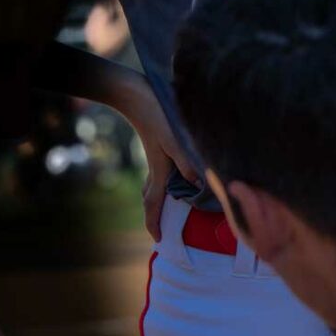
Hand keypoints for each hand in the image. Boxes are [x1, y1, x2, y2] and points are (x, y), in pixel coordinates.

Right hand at [122, 79, 200, 241]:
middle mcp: (155, 167)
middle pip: (152, 197)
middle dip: (155, 214)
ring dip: (160, 198)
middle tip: (162, 228)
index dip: (154, 222)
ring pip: (155, 184)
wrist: (137, 95)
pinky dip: (165, 181)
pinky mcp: (157, 146)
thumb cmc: (158, 117)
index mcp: (158, 171)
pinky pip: (159, 172)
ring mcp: (154, 157)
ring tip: (170, 207)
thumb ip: (188, 163)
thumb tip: (198, 186)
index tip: (156, 239)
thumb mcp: (176, 141)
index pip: (154, 204)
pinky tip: (175, 176)